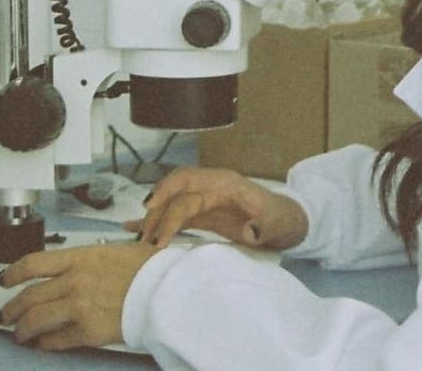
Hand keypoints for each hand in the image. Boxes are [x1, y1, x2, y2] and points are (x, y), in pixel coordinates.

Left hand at [0, 241, 159, 350]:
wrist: (167, 290)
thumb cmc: (151, 269)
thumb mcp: (117, 251)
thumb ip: (92, 261)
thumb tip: (82, 269)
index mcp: (80, 258)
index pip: (32, 264)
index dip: (13, 273)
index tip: (5, 279)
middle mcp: (73, 281)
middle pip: (28, 296)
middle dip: (11, 308)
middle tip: (6, 314)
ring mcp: (77, 307)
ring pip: (35, 320)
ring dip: (22, 329)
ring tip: (19, 334)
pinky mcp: (87, 331)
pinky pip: (56, 340)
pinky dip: (45, 343)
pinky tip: (43, 344)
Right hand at [123, 166, 307, 250]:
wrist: (287, 223)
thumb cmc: (283, 219)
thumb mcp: (279, 223)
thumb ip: (265, 226)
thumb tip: (250, 231)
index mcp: (225, 183)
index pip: (188, 179)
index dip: (167, 191)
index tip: (150, 209)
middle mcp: (209, 188)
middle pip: (174, 193)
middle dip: (155, 212)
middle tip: (144, 239)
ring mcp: (204, 200)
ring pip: (170, 204)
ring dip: (153, 220)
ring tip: (138, 241)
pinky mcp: (202, 215)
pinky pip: (174, 215)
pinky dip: (156, 221)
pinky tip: (133, 229)